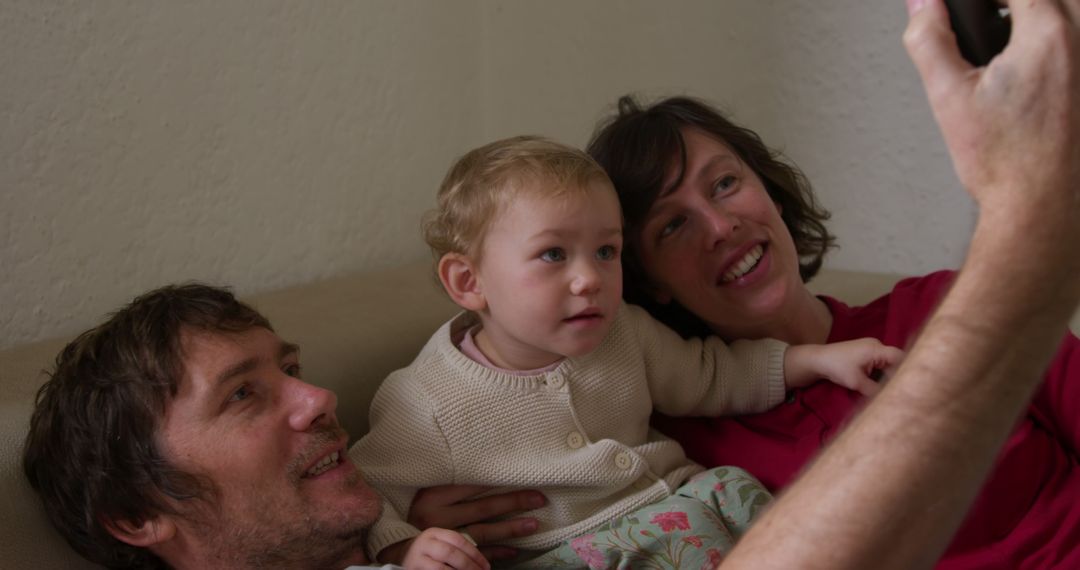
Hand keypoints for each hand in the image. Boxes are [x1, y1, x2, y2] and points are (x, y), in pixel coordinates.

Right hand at [384, 529, 489, 569]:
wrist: (398, 558)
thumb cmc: (428, 553)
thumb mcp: (441, 545)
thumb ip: (459, 550)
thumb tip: (484, 565)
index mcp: (434, 532)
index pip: (458, 539)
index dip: (474, 554)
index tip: (486, 567)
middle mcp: (424, 543)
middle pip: (450, 553)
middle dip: (468, 566)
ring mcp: (416, 558)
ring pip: (441, 568)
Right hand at [408, 485, 544, 560]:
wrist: (397, 548)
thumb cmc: (416, 514)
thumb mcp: (427, 495)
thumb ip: (451, 484)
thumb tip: (486, 467)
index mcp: (433, 497)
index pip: (472, 486)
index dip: (499, 481)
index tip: (524, 476)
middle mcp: (439, 517)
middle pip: (483, 508)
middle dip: (513, 502)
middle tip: (539, 498)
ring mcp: (445, 539)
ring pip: (483, 532)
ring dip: (510, 529)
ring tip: (533, 524)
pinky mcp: (449, 557)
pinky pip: (477, 554)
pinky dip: (497, 553)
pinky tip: (515, 550)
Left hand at [785, 339, 904, 395]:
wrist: (818, 360)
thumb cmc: (837, 368)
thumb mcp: (857, 382)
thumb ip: (875, 390)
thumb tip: (891, 399)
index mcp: (876, 349)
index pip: (900, 357)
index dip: (907, 370)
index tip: (910, 385)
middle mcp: (876, 345)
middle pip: (895, 360)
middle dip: (898, 374)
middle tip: (903, 390)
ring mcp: (871, 347)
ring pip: (888, 362)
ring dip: (889, 374)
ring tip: (894, 389)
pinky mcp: (866, 352)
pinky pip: (880, 362)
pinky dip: (882, 372)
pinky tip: (883, 383)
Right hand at [904, 0, 1079, 233]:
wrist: (1041, 205)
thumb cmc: (1005, 163)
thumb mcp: (948, 97)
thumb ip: (929, 40)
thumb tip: (922, 5)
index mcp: (1048, 35)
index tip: (969, 9)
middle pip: (1053, 0)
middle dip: (1018, 6)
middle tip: (990, 18)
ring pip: (1071, 16)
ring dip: (1042, 20)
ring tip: (1010, 41)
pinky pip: (1076, 46)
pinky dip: (1059, 45)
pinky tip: (1034, 73)